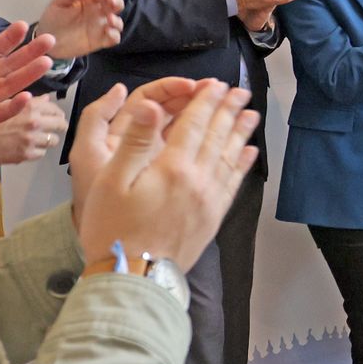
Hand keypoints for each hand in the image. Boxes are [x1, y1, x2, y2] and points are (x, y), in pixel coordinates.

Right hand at [0, 98, 68, 165]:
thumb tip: (47, 98)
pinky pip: (42, 153)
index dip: (57, 114)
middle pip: (61, 125)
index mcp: (31, 106)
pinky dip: (37, 151)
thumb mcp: (7, 104)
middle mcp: (35, 122)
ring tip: (38, 140)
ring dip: (48, 140)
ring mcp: (32, 139)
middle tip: (54, 129)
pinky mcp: (28, 154)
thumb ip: (30, 102)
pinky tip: (28, 148)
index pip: (55, 110)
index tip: (56, 117)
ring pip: (53, 140)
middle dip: (59, 127)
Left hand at [34, 0, 123, 59]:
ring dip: (117, 20)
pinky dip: (114, 35)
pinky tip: (107, 32)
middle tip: (110, 1)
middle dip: (116, 1)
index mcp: (89, 2)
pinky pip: (113, 38)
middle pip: (115, 5)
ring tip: (109, 19)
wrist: (46, 40)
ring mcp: (99, 28)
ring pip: (118, 22)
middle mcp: (97, 13)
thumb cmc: (52, 20)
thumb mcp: (57, 3)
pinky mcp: (99, 41)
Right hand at [72, 80, 259, 271]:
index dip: (205, 101)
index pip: (194, 124)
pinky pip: (233, 184)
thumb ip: (134, 141)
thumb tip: (153, 105)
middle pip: (217, 136)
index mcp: (172, 167)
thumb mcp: (111, 180)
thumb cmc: (113, 228)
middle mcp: (198, 180)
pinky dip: (242, 165)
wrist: (134, 279)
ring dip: (240, 133)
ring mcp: (209, 200)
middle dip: (228, 110)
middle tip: (240, 91)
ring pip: (230, 157)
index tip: (216, 84)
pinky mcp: (212, 218)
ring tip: (251, 113)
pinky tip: (249, 154)